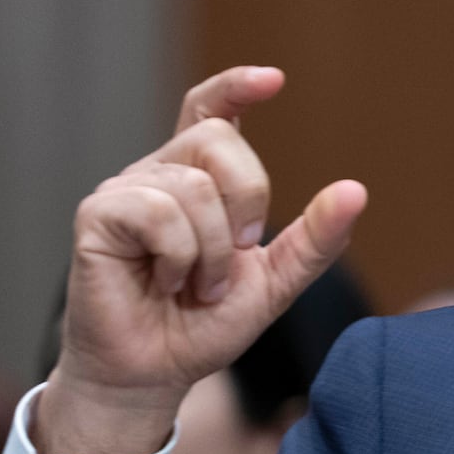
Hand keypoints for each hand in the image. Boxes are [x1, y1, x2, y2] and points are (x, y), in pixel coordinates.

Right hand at [35, 66, 367, 453]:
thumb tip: (355, 190)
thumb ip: (316, 238)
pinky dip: (179, 255)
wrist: (156, 373)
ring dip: (212, 251)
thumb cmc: (205, 324)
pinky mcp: (98, 217)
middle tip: (232, 258)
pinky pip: (157, 211)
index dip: (236, 86)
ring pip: (194, 185)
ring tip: (194, 284)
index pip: (212, 110)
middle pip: (219, 140)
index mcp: (200, 179)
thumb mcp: (277, 281)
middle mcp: (160, 174)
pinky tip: (162, 281)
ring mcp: (125, 191)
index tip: (273, 80)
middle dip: (247, 202)